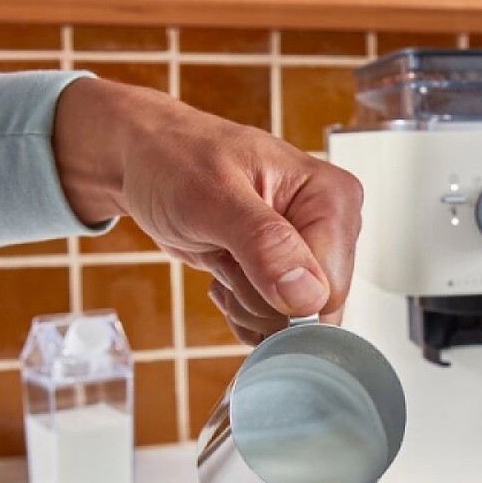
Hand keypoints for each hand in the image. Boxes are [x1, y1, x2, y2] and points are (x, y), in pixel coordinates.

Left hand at [53, 76, 362, 344]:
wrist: (147, 159)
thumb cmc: (175, 160)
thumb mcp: (212, 195)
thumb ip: (264, 244)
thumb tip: (308, 295)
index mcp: (333, 198)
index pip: (330, 287)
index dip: (280, 296)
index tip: (236, 262)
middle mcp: (334, 226)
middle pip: (315, 309)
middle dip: (262, 302)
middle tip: (226, 259)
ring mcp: (314, 251)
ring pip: (297, 322)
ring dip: (249, 307)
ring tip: (224, 260)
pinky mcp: (293, 271)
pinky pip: (282, 323)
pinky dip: (247, 312)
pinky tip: (228, 274)